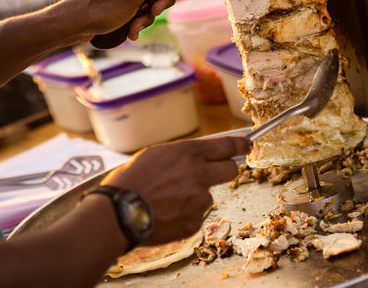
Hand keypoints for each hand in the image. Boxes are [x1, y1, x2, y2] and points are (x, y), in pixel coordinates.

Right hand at [103, 135, 252, 243]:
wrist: (120, 212)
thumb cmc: (129, 181)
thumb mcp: (153, 155)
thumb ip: (178, 156)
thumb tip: (191, 158)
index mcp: (188, 153)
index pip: (226, 146)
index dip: (239, 145)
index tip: (247, 145)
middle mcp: (199, 174)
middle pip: (229, 170)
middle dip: (225, 170)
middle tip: (213, 174)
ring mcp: (199, 200)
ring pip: (206, 196)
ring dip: (193, 197)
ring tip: (166, 201)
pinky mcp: (195, 221)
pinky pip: (195, 215)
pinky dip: (183, 215)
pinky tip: (164, 214)